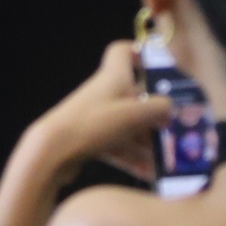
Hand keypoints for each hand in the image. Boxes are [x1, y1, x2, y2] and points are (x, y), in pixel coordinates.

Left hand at [21, 41, 171, 186]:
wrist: (52, 152)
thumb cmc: (93, 123)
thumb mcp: (133, 114)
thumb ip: (158, 109)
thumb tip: (170, 108)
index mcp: (113, 76)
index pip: (122, 51)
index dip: (140, 53)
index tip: (158, 65)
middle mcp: (105, 93)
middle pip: (134, 96)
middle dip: (154, 113)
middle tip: (173, 128)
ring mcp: (96, 117)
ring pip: (128, 125)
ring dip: (146, 141)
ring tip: (165, 159)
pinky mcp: (89, 139)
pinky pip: (118, 145)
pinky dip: (133, 157)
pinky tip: (148, 174)